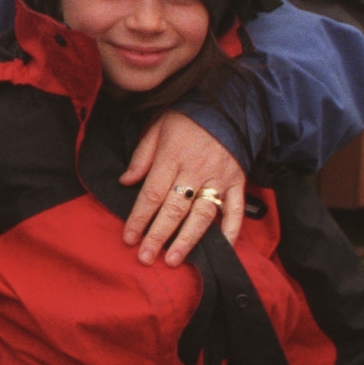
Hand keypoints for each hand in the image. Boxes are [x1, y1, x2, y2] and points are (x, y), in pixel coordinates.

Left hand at [118, 111, 244, 265]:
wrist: (226, 105)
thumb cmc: (186, 117)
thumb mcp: (158, 127)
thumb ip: (142, 156)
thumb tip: (125, 181)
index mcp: (173, 156)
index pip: (152, 194)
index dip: (139, 218)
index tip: (129, 238)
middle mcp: (196, 170)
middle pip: (175, 209)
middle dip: (158, 236)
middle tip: (146, 257)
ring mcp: (219, 178)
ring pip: (202, 215)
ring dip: (187, 240)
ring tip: (173, 259)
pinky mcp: (238, 183)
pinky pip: (236, 211)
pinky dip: (231, 231)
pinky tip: (221, 249)